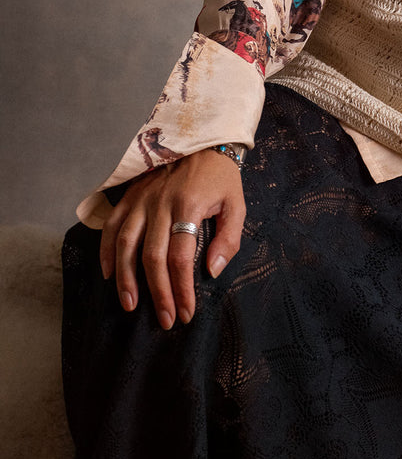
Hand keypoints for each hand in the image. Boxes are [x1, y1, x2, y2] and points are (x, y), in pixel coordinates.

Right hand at [100, 149, 245, 329]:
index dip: (182, 288)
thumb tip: (212, 271)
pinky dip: (107, 251)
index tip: (186, 312)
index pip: (181, 256)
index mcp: (190, 205)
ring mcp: (142, 199)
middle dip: (158, 292)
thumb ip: (229, 238)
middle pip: (153, 256)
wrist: (203, 139)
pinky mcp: (129, 196)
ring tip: (130, 305)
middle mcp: (161, 203)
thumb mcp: (237, 204)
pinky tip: (109, 274)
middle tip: (164, 319)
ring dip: (126, 278)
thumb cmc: (221, 177)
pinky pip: (112, 226)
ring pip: (127, 244)